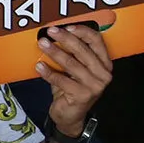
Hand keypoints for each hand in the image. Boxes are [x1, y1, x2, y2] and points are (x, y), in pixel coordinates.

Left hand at [35, 22, 112, 136]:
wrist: (71, 115)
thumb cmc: (72, 88)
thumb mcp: (75, 69)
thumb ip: (72, 53)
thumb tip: (54, 34)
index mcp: (104, 63)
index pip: (97, 41)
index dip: (81, 31)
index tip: (66, 26)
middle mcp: (103, 74)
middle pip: (83, 50)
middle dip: (64, 39)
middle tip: (49, 32)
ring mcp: (94, 86)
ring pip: (71, 64)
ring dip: (54, 52)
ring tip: (42, 44)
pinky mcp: (83, 96)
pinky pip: (61, 80)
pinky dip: (48, 72)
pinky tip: (39, 65)